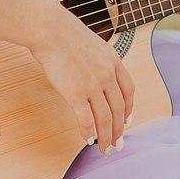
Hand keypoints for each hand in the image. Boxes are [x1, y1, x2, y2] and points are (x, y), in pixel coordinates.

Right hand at [29, 5, 134, 156]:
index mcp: (114, 61)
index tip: (127, 121)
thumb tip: (98, 77)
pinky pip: (86, 120)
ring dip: (106, 137)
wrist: (49, 29)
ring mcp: (92, 85)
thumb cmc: (65, 32)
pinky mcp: (75, 94)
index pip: (129, 91)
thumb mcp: (93, 44)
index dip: (129, 109)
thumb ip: (100, 62)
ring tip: (105, 148)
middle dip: (119, 130)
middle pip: (119, 109)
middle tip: (118, 143)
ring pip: (105, 118)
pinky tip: (88, 139)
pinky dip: (88, 132)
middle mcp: (107, 75)